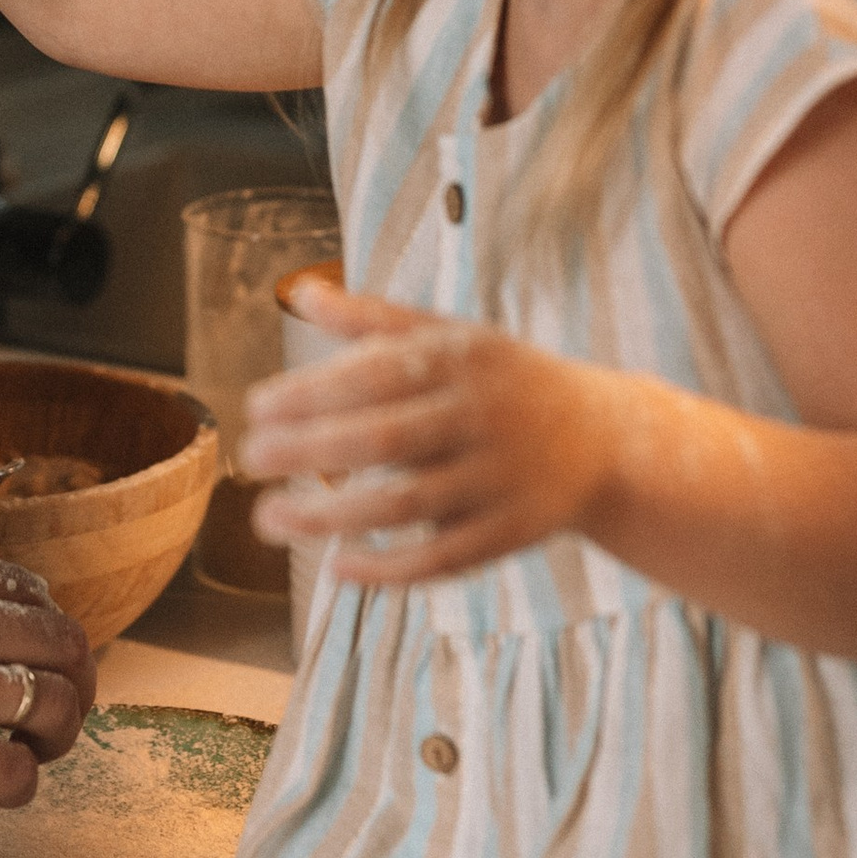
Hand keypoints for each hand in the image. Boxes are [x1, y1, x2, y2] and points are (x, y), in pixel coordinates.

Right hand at [0, 529, 96, 812]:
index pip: (32, 593)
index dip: (45, 637)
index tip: (34, 669)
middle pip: (64, 644)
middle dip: (73, 688)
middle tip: (55, 721)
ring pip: (55, 706)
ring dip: (57, 738)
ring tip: (30, 757)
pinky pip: (19, 773)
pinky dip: (21, 788)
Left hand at [242, 279, 623, 588]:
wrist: (606, 439)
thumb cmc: (504, 381)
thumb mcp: (451, 336)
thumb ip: (374, 319)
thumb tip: (299, 291)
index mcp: (461, 361)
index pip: (375, 375)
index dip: (311, 392)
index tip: (257, 406)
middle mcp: (480, 418)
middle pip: (384, 440)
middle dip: (309, 451)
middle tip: (250, 457)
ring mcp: (497, 480)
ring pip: (406, 505)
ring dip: (331, 516)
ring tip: (268, 517)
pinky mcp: (509, 533)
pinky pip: (442, 557)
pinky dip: (387, 566)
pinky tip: (335, 565)